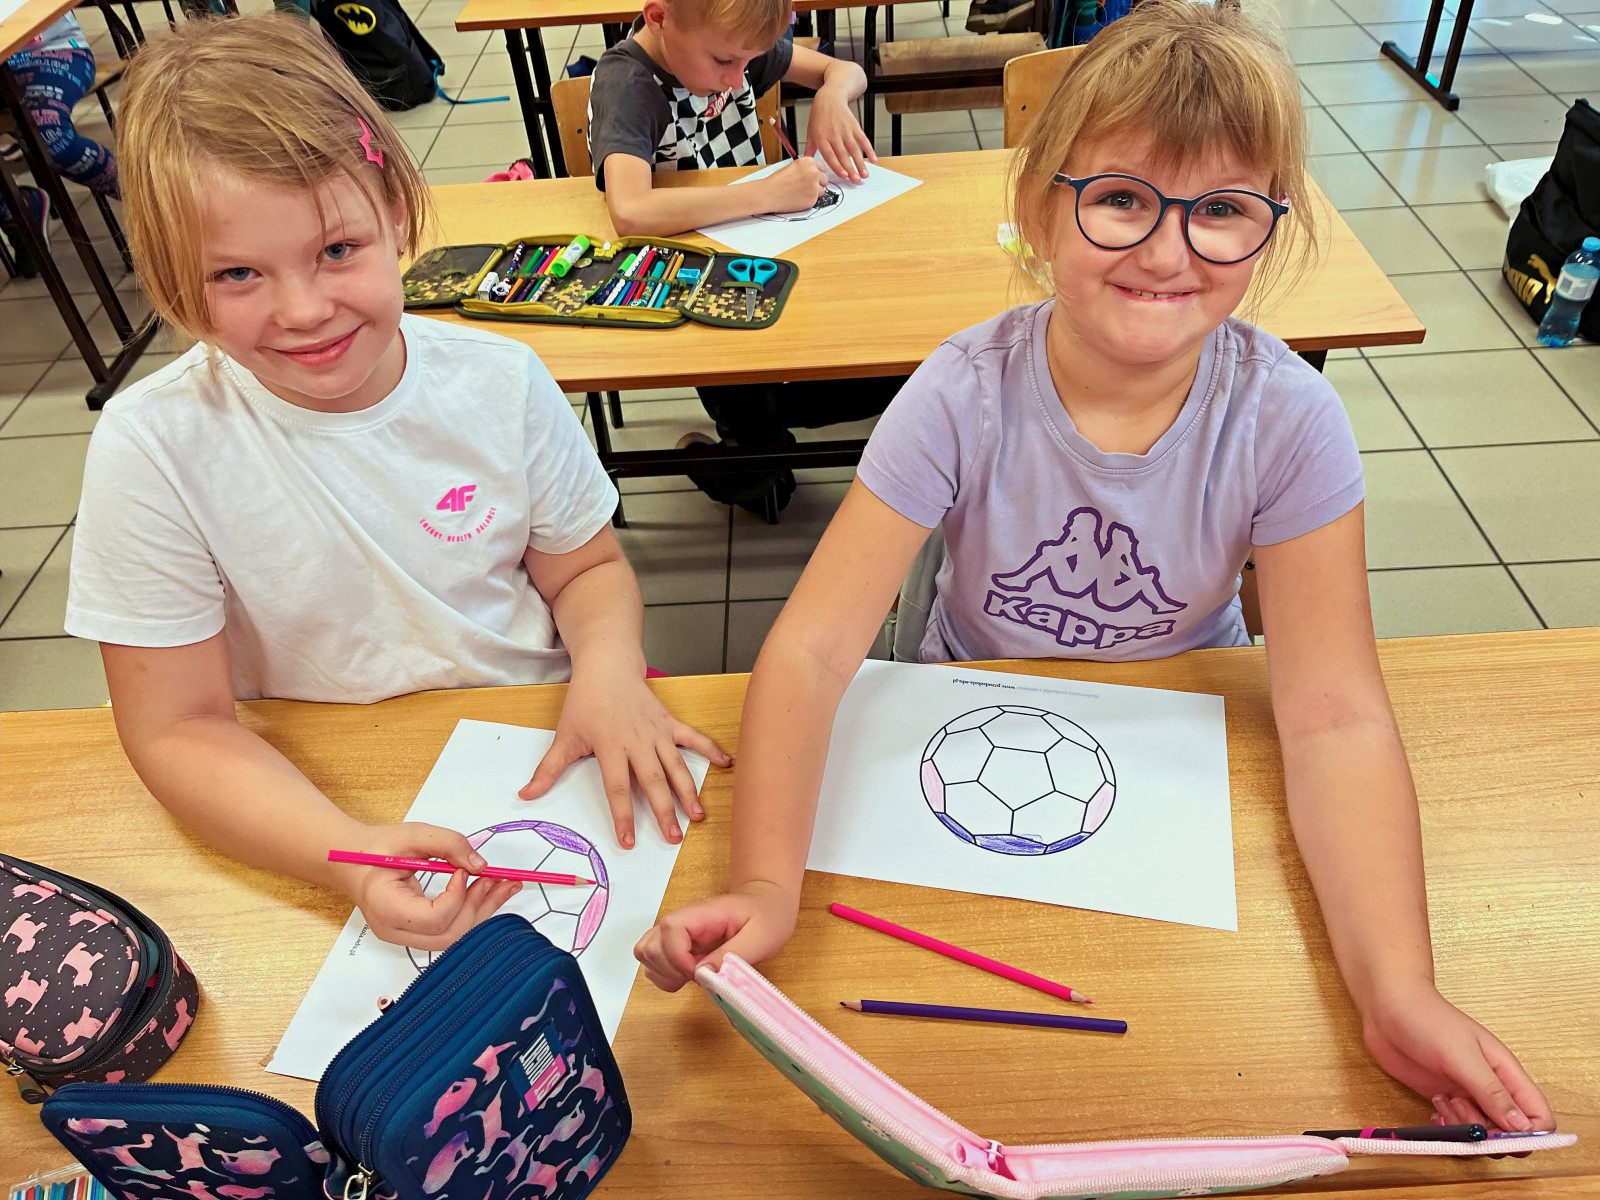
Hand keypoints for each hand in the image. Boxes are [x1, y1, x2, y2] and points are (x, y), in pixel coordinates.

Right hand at [335, 822, 520, 949]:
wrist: (352, 861)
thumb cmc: (375, 849)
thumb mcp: (413, 836)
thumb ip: (448, 844)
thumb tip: (480, 864)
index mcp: (386, 908)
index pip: (434, 918)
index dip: (457, 896)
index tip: (463, 870)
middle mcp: (395, 930)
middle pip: (448, 935)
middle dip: (479, 907)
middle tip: (500, 879)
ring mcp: (404, 936)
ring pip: (452, 937)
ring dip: (481, 911)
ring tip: (504, 886)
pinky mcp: (414, 933)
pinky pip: (448, 930)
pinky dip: (470, 912)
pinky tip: (488, 893)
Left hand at [520, 670, 729, 848]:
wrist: (607, 666)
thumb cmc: (585, 701)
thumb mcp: (565, 735)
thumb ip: (549, 769)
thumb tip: (526, 795)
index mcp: (611, 747)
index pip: (618, 788)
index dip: (623, 817)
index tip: (629, 841)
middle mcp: (637, 742)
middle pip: (653, 782)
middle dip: (664, 812)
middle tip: (674, 838)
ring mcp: (657, 732)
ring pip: (676, 766)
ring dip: (688, 791)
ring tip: (698, 816)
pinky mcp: (670, 722)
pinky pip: (693, 738)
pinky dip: (711, 749)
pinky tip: (727, 764)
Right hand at [633, 880, 797, 991]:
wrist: (768, 903)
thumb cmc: (767, 916)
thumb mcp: (761, 937)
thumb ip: (732, 955)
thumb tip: (704, 974)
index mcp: (702, 913)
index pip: (670, 929)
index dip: (678, 957)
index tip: (699, 972)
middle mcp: (683, 919)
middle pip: (650, 946)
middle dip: (671, 970)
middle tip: (699, 976)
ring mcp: (678, 931)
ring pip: (646, 953)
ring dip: (665, 973)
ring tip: (693, 976)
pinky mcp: (678, 943)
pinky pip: (655, 961)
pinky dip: (666, 974)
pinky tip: (690, 975)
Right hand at [761, 157, 828, 214]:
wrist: (770, 193)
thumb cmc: (778, 181)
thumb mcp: (793, 166)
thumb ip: (806, 168)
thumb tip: (816, 172)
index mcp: (809, 162)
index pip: (822, 168)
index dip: (817, 174)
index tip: (812, 178)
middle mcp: (814, 172)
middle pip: (825, 179)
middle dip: (818, 183)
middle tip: (806, 187)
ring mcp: (815, 186)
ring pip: (822, 190)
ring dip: (815, 192)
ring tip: (801, 192)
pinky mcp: (813, 198)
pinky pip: (816, 200)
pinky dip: (810, 200)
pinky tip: (799, 198)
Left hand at [803, 89, 874, 183]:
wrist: (830, 98)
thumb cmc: (819, 116)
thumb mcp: (811, 132)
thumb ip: (810, 149)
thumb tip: (805, 163)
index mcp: (822, 138)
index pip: (830, 155)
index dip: (837, 166)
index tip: (844, 176)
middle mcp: (834, 135)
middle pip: (843, 155)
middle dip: (851, 169)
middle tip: (856, 181)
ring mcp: (845, 130)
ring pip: (854, 150)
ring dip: (860, 163)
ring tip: (865, 175)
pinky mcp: (854, 126)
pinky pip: (863, 139)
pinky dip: (869, 149)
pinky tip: (873, 159)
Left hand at [1361, 983, 1553, 1131]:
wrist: (1388, 1007)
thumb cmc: (1427, 1020)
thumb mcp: (1461, 1055)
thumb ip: (1491, 1091)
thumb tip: (1522, 1127)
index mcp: (1507, 1073)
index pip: (1539, 1116)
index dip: (1528, 1134)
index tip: (1500, 1132)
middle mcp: (1491, 1087)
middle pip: (1511, 1132)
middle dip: (1490, 1134)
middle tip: (1463, 1109)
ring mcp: (1468, 1094)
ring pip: (1482, 1133)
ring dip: (1465, 1129)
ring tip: (1444, 1101)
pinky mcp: (1445, 1098)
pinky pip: (1458, 1129)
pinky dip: (1448, 1128)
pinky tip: (1435, 1109)